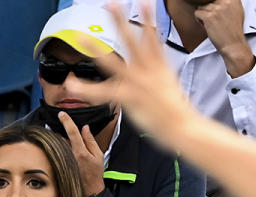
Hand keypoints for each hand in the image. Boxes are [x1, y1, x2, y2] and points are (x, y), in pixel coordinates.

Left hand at [59, 111, 106, 195]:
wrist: (90, 190)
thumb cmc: (95, 173)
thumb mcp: (99, 155)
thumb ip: (91, 140)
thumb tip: (85, 128)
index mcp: (81, 152)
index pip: (72, 132)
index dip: (67, 121)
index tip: (62, 114)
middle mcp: (71, 156)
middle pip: (61, 137)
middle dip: (60, 130)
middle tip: (61, 127)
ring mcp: (65, 161)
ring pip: (58, 144)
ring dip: (59, 140)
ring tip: (64, 142)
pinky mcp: (61, 164)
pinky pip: (57, 152)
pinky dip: (58, 148)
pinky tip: (62, 151)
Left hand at [77, 4, 196, 147]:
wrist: (183, 126)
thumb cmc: (178, 111)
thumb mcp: (171, 86)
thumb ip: (159, 76)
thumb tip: (157, 75)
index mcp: (159, 65)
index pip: (151, 36)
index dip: (148, 19)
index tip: (144, 3)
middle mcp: (147, 70)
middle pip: (132, 40)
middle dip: (121, 22)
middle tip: (112, 4)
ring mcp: (137, 83)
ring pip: (113, 64)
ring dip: (96, 51)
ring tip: (81, 38)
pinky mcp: (130, 97)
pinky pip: (104, 93)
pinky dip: (87, 90)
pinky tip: (73, 86)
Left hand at [194, 0, 254, 77]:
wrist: (234, 45)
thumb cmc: (234, 32)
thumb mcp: (237, 12)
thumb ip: (229, 3)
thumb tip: (218, 1)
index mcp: (233, 0)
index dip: (214, 5)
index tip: (216, 13)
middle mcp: (226, 2)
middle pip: (209, 1)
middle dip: (209, 10)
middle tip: (213, 20)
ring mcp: (217, 9)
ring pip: (201, 6)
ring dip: (203, 15)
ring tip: (210, 24)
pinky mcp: (209, 17)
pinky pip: (197, 13)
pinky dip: (199, 20)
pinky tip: (206, 26)